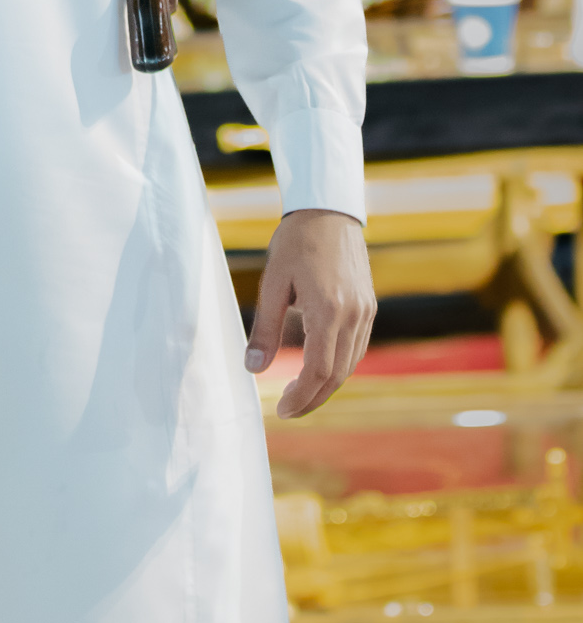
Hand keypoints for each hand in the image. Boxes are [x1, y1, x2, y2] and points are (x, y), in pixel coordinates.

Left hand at [243, 210, 375, 417]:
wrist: (329, 211)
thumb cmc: (296, 242)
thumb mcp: (272, 283)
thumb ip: (264, 328)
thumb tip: (253, 368)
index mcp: (329, 309)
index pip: (319, 370)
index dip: (301, 396)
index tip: (281, 410)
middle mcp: (354, 315)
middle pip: (338, 374)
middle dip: (313, 398)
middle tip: (287, 410)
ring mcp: (366, 311)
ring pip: (350, 364)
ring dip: (327, 386)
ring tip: (300, 395)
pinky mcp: (369, 306)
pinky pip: (357, 348)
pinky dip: (339, 366)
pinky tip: (320, 370)